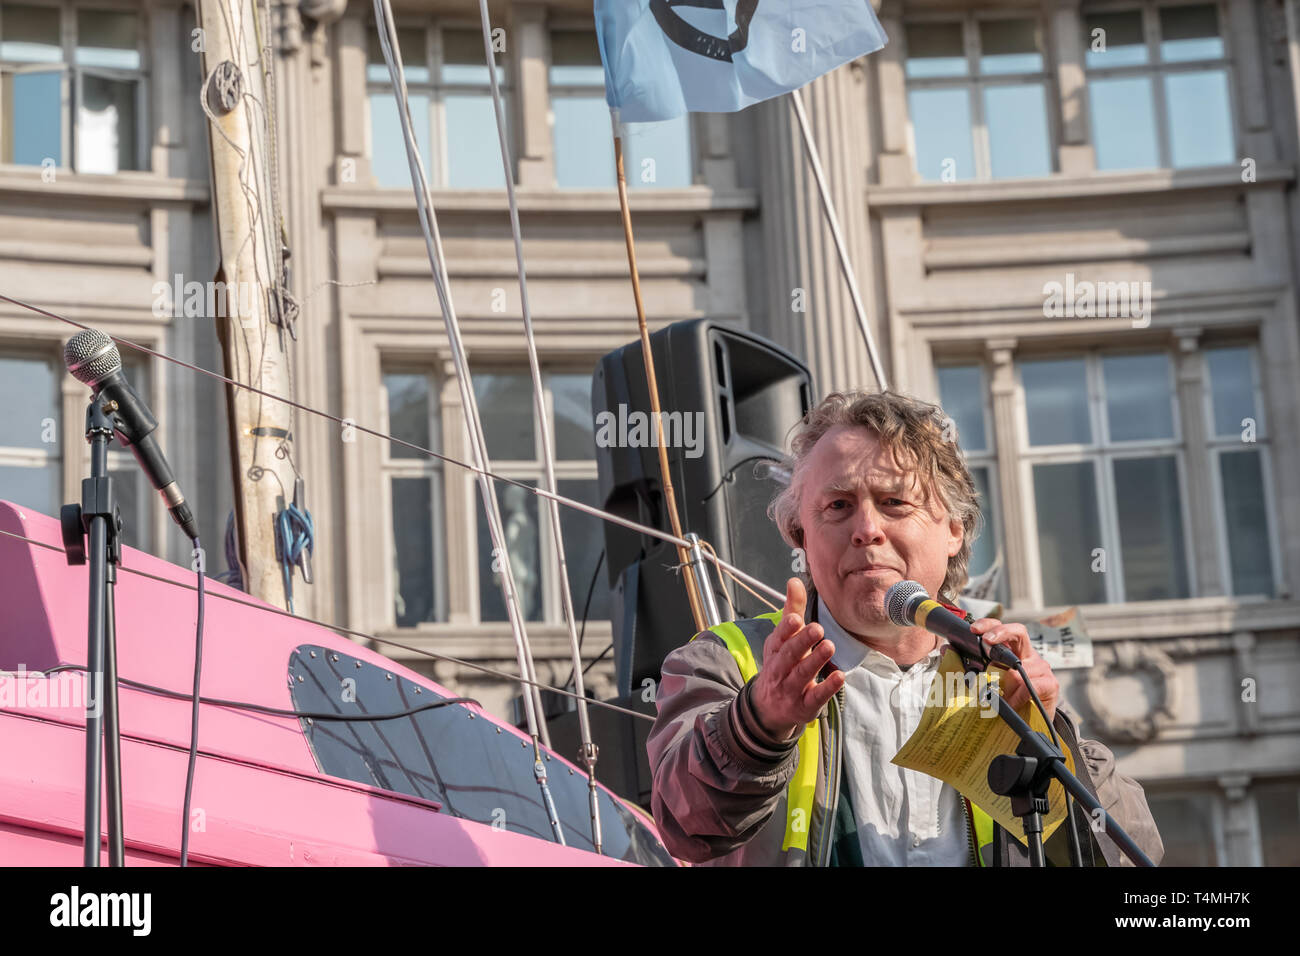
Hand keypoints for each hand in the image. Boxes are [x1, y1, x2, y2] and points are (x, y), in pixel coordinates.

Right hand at [749, 578, 844, 741]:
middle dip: (802, 642)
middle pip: (789, 655)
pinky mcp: (804, 706)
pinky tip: (840, 676)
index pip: (779, 638)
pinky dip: (827, 688)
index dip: (786, 629)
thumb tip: (794, 580)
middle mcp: (780, 669)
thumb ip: (792, 610)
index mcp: (775, 649)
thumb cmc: (781, 664)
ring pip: (802, 674)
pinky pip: (815, 697)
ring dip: (815, 660)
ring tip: (829, 646)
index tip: (796, 619)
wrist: (767, 707)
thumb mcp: (783, 639)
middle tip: (818, 628)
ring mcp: (790, 689)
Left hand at [969, 618, 1058, 722]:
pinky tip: (1011, 703)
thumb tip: (947, 648)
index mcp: (1010, 651)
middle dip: (1000, 633)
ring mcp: (1040, 668)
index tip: (973, 630)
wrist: (1026, 728)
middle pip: (1018, 631)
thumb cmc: (1002, 702)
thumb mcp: (981, 683)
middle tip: (986, 642)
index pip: (1000, 628)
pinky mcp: (1050, 684)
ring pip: (1020, 666)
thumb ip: (964, 666)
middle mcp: (1026, 655)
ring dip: (1006, 683)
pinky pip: (1031, 685)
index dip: (988, 624)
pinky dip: (1018, 696)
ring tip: (998, 697)